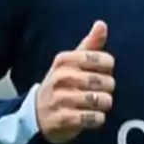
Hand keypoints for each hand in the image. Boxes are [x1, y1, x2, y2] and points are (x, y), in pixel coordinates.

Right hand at [35, 21, 115, 143]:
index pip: (103, 59)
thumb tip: (102, 24)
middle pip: (106, 81)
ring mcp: (61, 99)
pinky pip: (95, 118)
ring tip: (95, 104)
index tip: (100, 72)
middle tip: (97, 91)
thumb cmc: (61, 84)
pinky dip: (98, 119)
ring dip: (104, 104)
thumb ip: (90, 44)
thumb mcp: (71, 62)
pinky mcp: (64, 120)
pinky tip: (90, 116)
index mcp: (65, 60)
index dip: (107, 68)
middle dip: (107, 89)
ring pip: (102, 100)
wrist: (37, 115)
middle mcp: (62, 77)